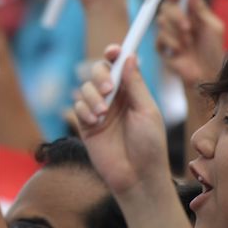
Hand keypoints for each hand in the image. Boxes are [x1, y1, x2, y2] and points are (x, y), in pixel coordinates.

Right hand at [73, 45, 169, 195]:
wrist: (137, 177)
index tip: (113, 50)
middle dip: (100, 75)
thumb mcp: (146, 111)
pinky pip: (78, 106)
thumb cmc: (150, 146)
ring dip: (92, 96)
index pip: (120, 65)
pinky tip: (95, 122)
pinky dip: (84, 110)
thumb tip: (129, 56)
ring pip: (85, 87)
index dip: (115, 54)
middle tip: (109, 89)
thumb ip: (135, 84)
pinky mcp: (86, 125)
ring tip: (103, 114)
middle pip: (99, 71)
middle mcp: (115, 98)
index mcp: (132, 92)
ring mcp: (99, 111)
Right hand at [156, 0, 224, 87]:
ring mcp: (168, 34)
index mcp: (190, 13)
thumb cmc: (213, 51)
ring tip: (189, 43)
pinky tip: (181, 52)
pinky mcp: (162, 48)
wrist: (208, 75)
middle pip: (166, 6)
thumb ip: (200, 7)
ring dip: (177, 32)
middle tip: (188, 27)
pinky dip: (172, 44)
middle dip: (176, 15)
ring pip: (161, 21)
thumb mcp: (212, 26)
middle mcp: (177, 21)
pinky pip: (160, 38)